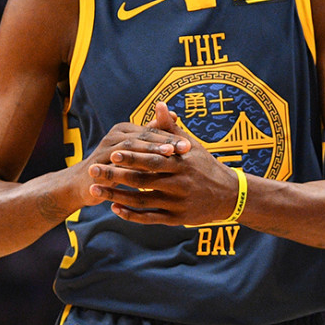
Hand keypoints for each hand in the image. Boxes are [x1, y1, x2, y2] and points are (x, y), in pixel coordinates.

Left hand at [88, 102, 239, 224]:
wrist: (230, 196)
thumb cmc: (207, 166)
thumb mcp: (192, 145)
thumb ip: (171, 128)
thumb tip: (159, 104)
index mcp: (181, 163)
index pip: (153, 159)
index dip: (132, 157)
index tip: (111, 152)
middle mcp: (179, 183)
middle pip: (142, 180)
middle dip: (116, 175)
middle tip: (93, 170)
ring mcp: (178, 203)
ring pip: (142, 200)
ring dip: (117, 196)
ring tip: (95, 190)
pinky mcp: (177, 219)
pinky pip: (150, 218)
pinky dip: (131, 214)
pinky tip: (114, 208)